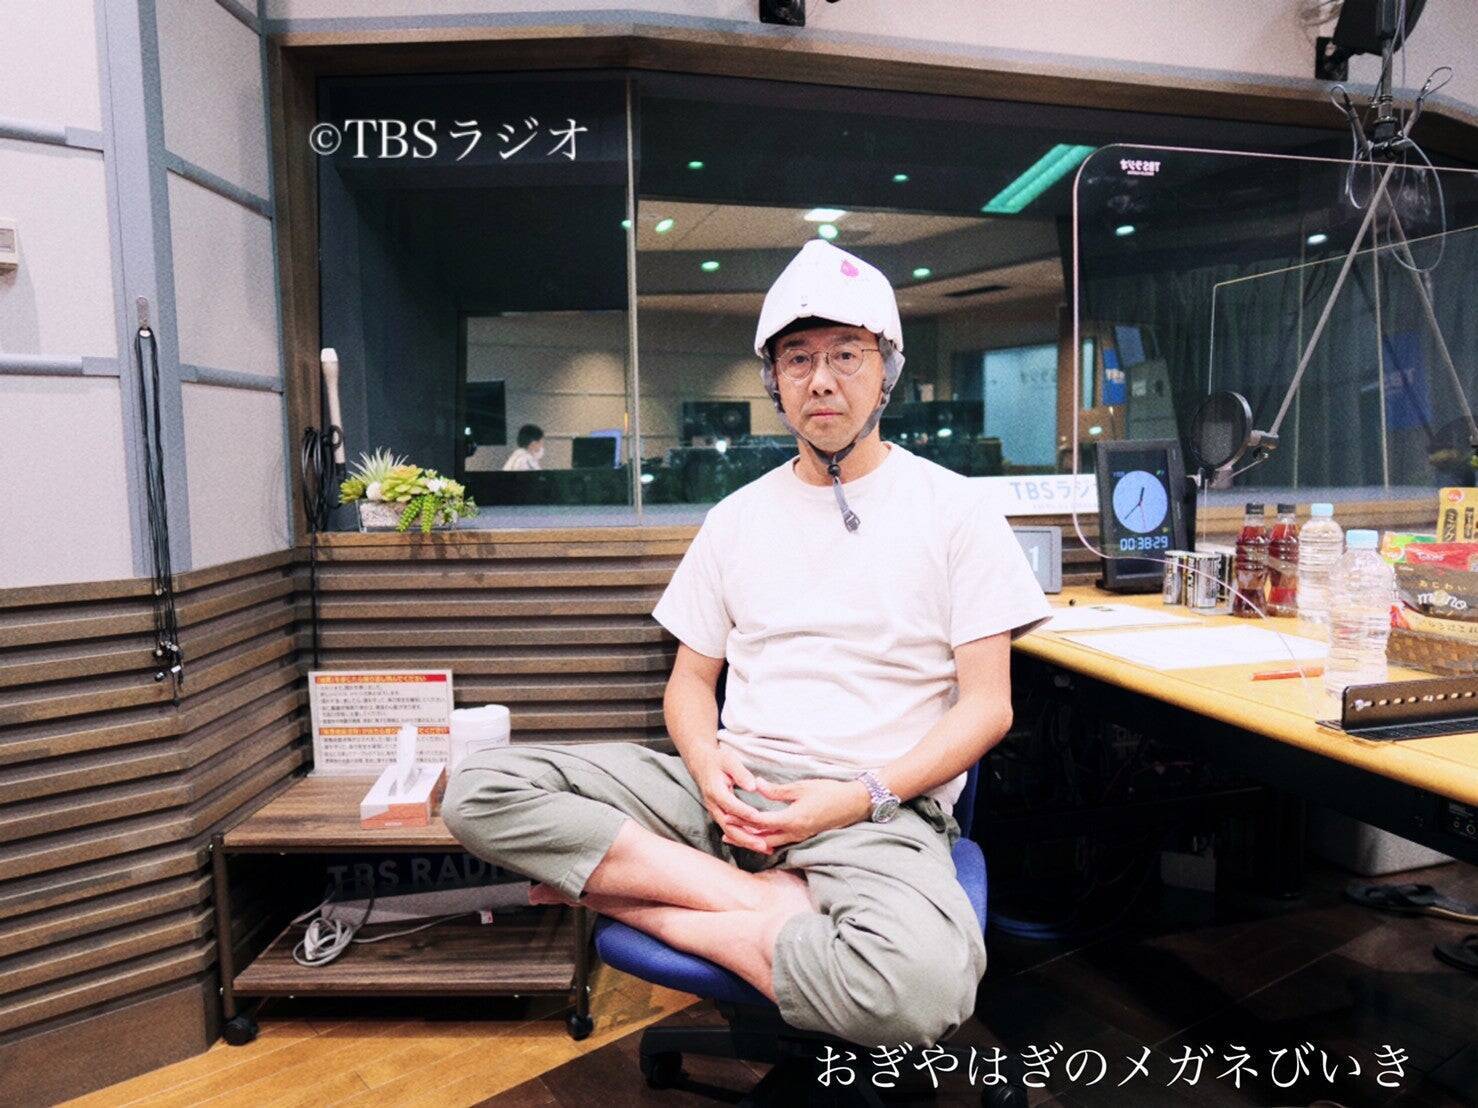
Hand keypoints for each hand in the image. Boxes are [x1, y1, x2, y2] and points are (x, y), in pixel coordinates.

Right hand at [694, 745, 776, 853]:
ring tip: (765, 849)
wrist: (701, 763)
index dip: (744, 812)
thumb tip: (753, 786)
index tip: (759, 817)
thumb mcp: (729, 760)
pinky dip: (744, 838)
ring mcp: (716, 812)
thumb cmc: (718, 760)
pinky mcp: (720, 815)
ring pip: (730, 832)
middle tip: (763, 845)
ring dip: (747, 842)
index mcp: (715, 791)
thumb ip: (741, 773)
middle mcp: (713, 805)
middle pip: (729, 826)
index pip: (730, 805)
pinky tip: (759, 844)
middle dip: (746, 837)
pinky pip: (731, 830)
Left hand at [740, 777, 872, 850]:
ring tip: (736, 838)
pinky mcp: (804, 835)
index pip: (761, 822)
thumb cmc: (829, 792)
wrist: (854, 804)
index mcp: (792, 819)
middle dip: (743, 836)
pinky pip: (780, 842)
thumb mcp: (801, 787)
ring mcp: (800, 836)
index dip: (743, 819)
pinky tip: (759, 839)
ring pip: (771, 843)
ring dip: (753, 841)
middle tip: (725, 833)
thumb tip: (756, 785)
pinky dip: (766, 841)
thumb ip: (777, 790)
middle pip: (762, 839)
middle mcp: (795, 832)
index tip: (728, 814)